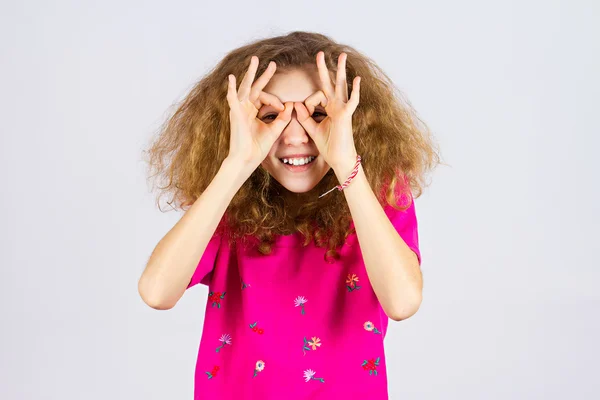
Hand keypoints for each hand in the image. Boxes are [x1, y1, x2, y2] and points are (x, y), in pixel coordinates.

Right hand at [226, 56, 292, 168]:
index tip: (283, 108)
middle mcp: (244, 108)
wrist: (247, 160)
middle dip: (263, 75)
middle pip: (254, 87)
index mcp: (252, 111)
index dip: (275, 101)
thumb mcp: (274, 130)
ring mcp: (239, 110)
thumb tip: (290, 104)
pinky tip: (229, 78)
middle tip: (273, 63)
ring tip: (254, 60)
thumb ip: (282, 118)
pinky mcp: (235, 114)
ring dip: (250, 73)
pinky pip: (232, 99)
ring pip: (245, 87)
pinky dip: (231, 89)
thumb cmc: (257, 148)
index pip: (264, 97)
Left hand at [294, 51, 360, 171]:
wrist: (339, 159)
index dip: (307, 104)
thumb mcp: (313, 130)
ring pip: (341, 86)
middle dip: (325, 68)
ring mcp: (342, 109)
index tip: (304, 113)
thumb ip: (304, 117)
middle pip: (330, 83)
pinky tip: (357, 78)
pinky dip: (355, 91)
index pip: (316, 96)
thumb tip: (296, 104)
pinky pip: (351, 101)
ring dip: (341, 70)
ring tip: (342, 56)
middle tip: (320, 53)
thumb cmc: (330, 146)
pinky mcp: (346, 116)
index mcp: (329, 109)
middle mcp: (336, 106)